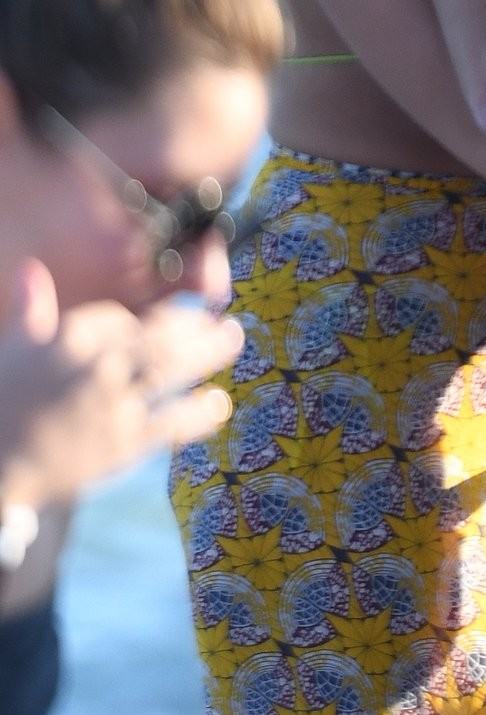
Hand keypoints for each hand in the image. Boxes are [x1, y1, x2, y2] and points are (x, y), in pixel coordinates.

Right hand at [0, 260, 241, 510]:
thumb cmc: (1, 402)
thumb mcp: (13, 349)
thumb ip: (31, 310)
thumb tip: (32, 269)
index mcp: (69, 339)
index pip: (118, 317)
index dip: (141, 317)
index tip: (160, 321)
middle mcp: (98, 366)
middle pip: (159, 336)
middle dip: (193, 324)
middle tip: (221, 319)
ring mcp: (114, 405)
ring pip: (171, 370)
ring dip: (208, 352)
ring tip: (234, 338)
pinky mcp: (124, 445)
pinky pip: (171, 423)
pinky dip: (199, 412)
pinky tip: (220, 402)